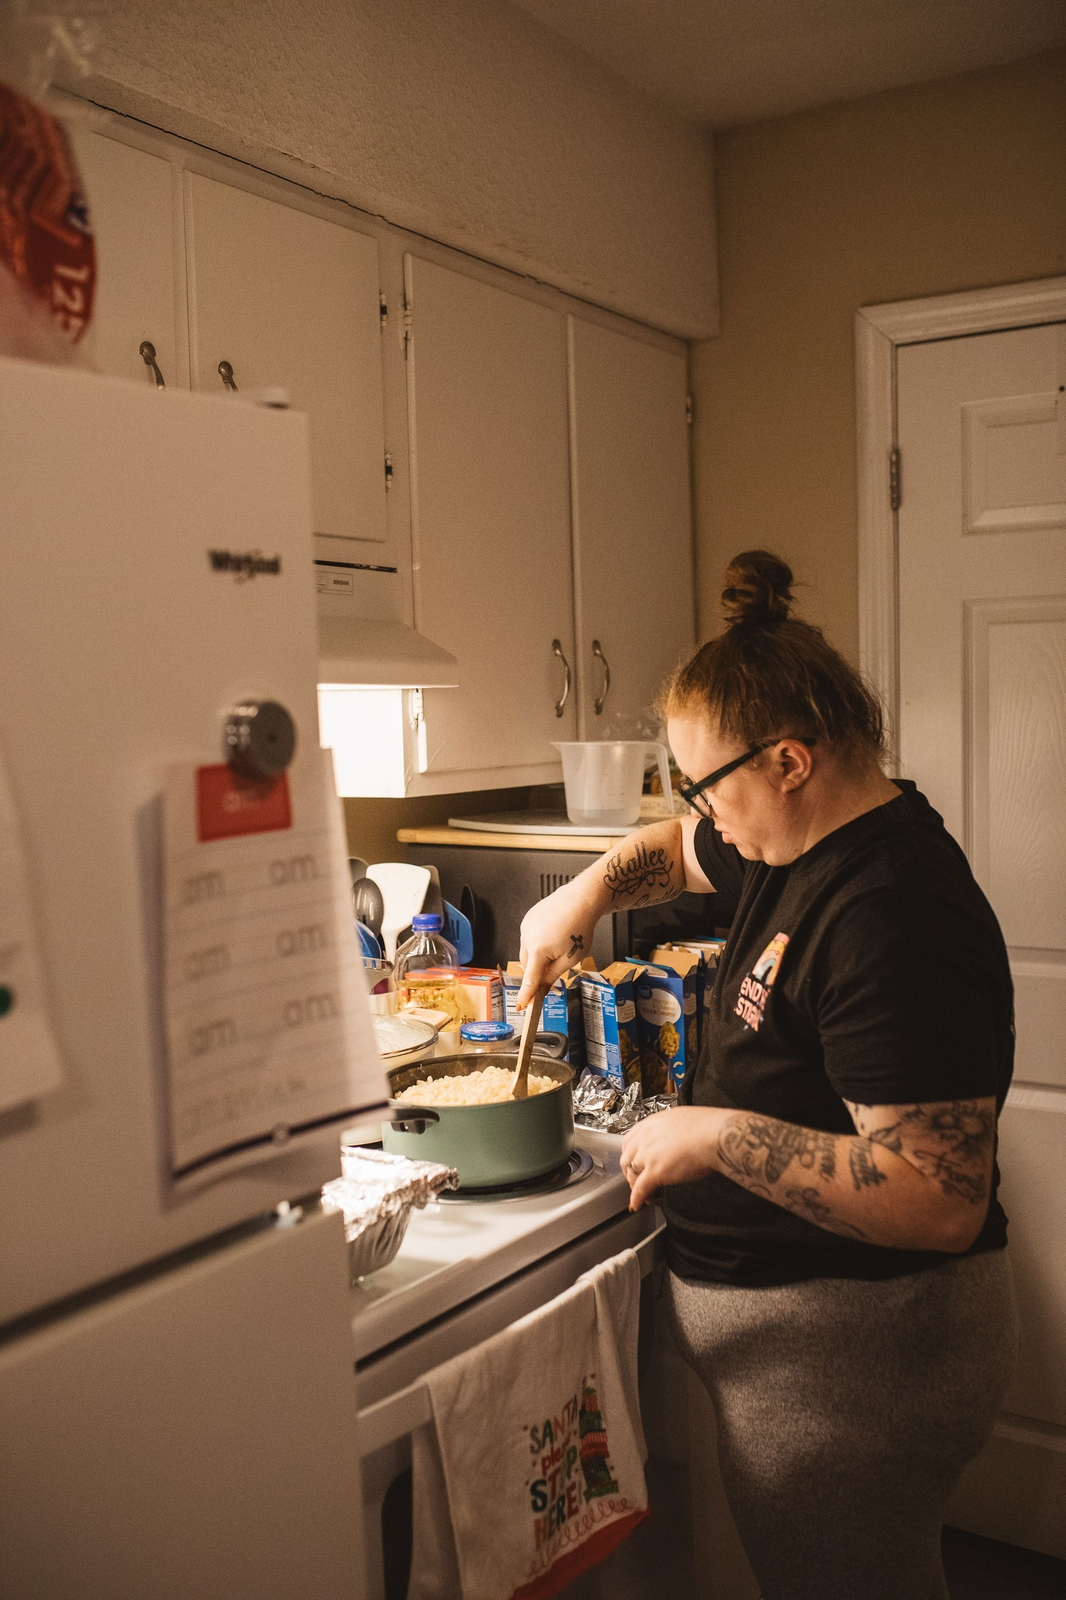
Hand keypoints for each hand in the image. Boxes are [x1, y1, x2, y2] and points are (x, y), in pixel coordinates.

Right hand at [517, 880, 597, 1007]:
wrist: (581, 900)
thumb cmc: (580, 926)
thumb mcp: (571, 959)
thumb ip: (553, 975)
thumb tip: (542, 989)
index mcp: (538, 950)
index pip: (530, 979)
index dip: (526, 994)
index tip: (521, 1005)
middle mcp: (527, 937)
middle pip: (528, 966)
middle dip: (538, 971)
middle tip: (556, 967)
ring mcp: (526, 927)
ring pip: (527, 952)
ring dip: (538, 956)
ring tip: (559, 945)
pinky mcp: (528, 919)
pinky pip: (529, 938)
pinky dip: (537, 943)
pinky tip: (553, 936)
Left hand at [620, 1107, 725, 1209]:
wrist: (714, 1134)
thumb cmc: (708, 1127)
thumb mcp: (682, 1119)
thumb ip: (671, 1130)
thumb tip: (674, 1137)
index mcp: (651, 1123)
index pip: (629, 1140)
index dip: (629, 1154)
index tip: (631, 1161)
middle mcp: (646, 1138)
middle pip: (627, 1158)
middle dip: (630, 1171)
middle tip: (635, 1179)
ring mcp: (648, 1155)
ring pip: (632, 1174)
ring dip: (635, 1186)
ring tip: (641, 1195)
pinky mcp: (655, 1172)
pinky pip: (640, 1188)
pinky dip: (637, 1198)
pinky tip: (637, 1204)